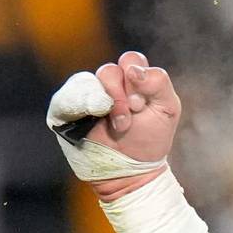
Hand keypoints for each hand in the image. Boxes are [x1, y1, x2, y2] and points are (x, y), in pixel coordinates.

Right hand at [47, 51, 181, 199]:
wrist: (131, 171)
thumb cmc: (150, 139)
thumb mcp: (168, 109)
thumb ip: (158, 83)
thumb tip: (133, 70)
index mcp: (133, 78)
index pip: (130, 60)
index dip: (137, 79)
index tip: (141, 105)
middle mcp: (109, 85)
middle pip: (108, 71)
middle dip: (120, 95)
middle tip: (128, 119)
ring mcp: (87, 98)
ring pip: (86, 83)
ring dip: (103, 105)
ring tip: (117, 127)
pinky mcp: (68, 112)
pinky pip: (65, 99)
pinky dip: (78, 106)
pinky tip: (92, 118)